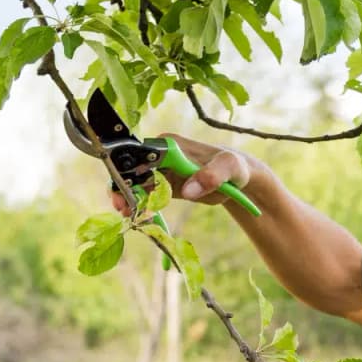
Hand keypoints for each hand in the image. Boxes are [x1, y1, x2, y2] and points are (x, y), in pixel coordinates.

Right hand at [111, 133, 259, 212]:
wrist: (239, 178)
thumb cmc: (234, 167)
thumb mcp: (229, 167)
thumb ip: (211, 176)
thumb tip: (188, 190)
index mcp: (170, 145)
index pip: (140, 155)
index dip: (129, 172)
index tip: (126, 191)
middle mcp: (161, 155)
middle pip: (132, 169)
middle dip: (123, 188)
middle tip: (123, 208)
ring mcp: (161, 170)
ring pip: (135, 183)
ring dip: (128, 198)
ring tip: (128, 214)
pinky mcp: (164, 185)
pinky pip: (146, 194)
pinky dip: (140, 204)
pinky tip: (139, 216)